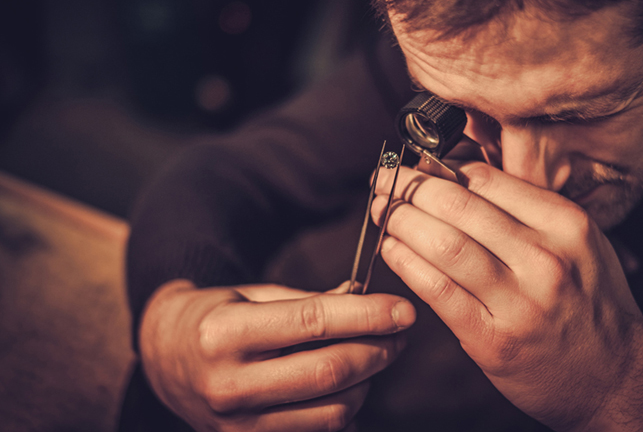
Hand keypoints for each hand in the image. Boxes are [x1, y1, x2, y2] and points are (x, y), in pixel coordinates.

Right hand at [139, 279, 414, 431]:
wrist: (166, 357)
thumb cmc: (218, 317)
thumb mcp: (253, 295)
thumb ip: (310, 301)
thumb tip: (368, 300)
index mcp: (225, 333)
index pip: (313, 323)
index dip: (367, 315)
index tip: (403, 310)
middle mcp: (228, 383)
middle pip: (329, 372)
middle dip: (378, 351)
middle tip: (401, 333)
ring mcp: (237, 424)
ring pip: (332, 412)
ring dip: (368, 383)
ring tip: (374, 357)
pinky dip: (346, 411)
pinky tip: (350, 386)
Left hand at [372, 162, 642, 430]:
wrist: (616, 378)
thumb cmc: (590, 304)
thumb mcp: (577, 242)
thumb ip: (526, 209)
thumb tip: (456, 175)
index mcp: (566, 224)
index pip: (487, 179)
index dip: (440, 167)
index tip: (416, 164)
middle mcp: (545, 258)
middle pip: (459, 206)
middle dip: (410, 186)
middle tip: (385, 179)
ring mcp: (519, 301)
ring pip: (443, 244)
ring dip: (400, 221)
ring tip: (381, 210)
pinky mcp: (493, 339)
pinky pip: (437, 290)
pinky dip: (406, 263)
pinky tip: (390, 248)